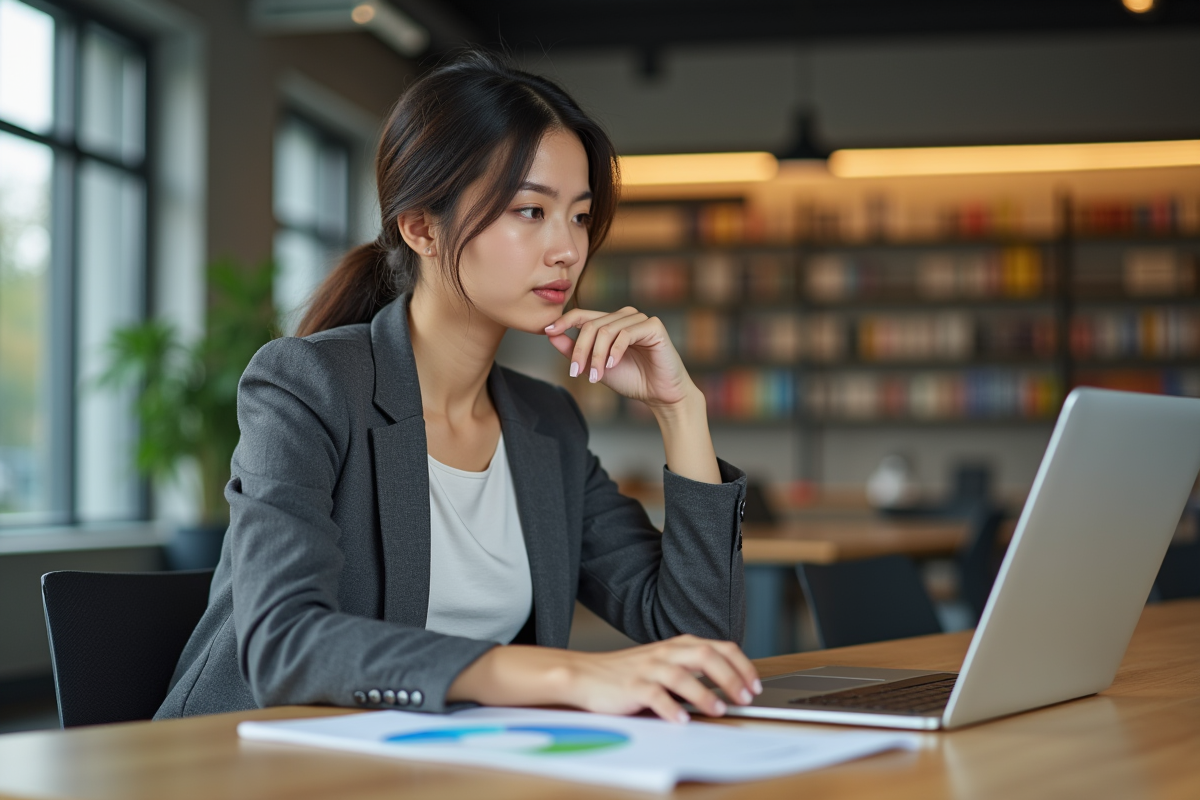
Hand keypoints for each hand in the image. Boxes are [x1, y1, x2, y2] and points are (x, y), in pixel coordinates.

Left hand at [545, 307, 694, 408]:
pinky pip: (626, 333)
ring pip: (606, 330)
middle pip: (591, 325)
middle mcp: (625, 316)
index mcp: (611, 322)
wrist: (660, 394)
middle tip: (576, 373)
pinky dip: (615, 351)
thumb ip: (575, 350)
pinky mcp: (653, 326)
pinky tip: (612, 365)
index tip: (548, 331)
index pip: (583, 315)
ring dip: (596, 356)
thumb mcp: (596, 366)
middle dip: (580, 351)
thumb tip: (550, 334)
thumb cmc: (632, 379)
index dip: (564, 321)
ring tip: (596, 376)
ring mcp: (640, 319)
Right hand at [555, 635, 762, 722]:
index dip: (741, 665)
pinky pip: (654, 695)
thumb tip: (728, 685)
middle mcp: (665, 653)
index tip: (754, 685)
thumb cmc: (627, 673)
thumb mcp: (663, 662)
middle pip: (706, 656)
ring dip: (704, 694)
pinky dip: (670, 708)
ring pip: (682, 675)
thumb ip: (690, 668)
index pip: (719, 647)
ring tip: (718, 711)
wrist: (586, 674)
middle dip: (730, 677)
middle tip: (745, 698)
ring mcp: (648, 668)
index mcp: (677, 645)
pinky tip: (681, 720)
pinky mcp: (632, 686)